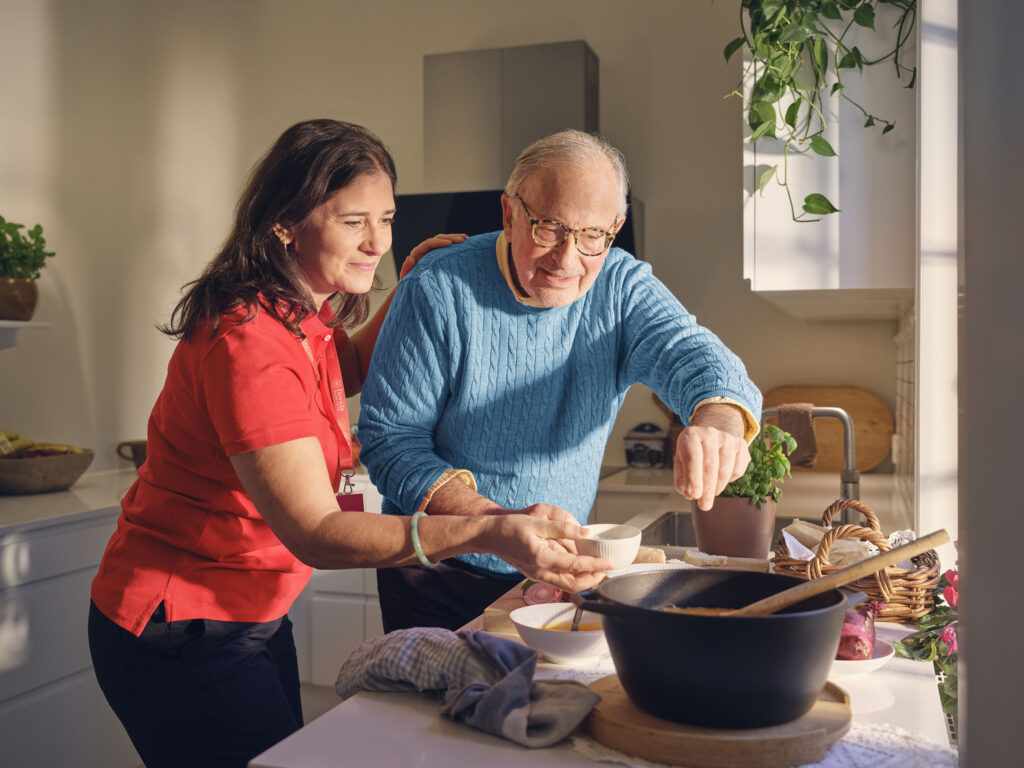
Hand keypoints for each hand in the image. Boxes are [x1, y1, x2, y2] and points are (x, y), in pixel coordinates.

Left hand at [398, 233, 466, 279]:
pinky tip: (464, 245)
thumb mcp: (407, 278)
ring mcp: (432, 252)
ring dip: (454, 238)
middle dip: (450, 238)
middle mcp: (424, 250)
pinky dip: (455, 245)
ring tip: (466, 239)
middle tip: (462, 239)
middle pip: (438, 239)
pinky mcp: (438, 256)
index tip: (450, 243)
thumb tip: (409, 258)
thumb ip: (406, 269)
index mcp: (417, 253)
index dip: (440, 242)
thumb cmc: (411, 284)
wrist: (413, 287)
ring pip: (443, 241)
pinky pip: (446, 248)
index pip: (429, 243)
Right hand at [489, 514, 611, 592]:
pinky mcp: (535, 574)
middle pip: (573, 585)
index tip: (610, 564)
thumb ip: (563, 528)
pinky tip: (578, 569)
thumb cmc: (510, 528)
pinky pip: (557, 581)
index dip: (596, 566)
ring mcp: (537, 575)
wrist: (490, 536)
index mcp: (542, 559)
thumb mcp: (537, 523)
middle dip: (592, 580)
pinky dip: (571, 578)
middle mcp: (540, 572)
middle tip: (606, 571)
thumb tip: (584, 532)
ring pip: (565, 586)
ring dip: (583, 581)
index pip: (576, 566)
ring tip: (596, 572)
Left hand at [674, 425, 750, 510]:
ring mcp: (727, 438)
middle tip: (704, 505)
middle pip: (710, 466)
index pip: (692, 457)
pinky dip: (730, 480)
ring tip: (710, 493)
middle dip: (707, 490)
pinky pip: (738, 470)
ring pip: (725, 470)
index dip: (693, 478)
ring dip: (717, 487)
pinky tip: (721, 479)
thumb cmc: (693, 455)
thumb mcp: (681, 463)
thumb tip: (690, 493)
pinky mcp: (741, 445)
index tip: (693, 496)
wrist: (710, 438)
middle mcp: (709, 433)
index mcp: (691, 435)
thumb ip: (682, 479)